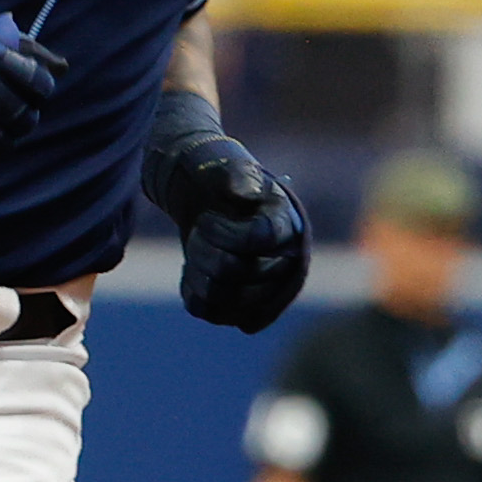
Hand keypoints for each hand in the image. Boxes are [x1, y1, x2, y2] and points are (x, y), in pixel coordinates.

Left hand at [151, 116, 308, 332]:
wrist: (213, 202)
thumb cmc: (224, 183)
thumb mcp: (229, 168)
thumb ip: (239, 174)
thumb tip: (245, 192)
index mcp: (288, 226)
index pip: (259, 239)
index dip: (224, 232)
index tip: (206, 218)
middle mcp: (287, 264)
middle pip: (238, 271)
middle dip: (205, 247)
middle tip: (199, 228)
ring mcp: (267, 292)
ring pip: (223, 298)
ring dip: (198, 269)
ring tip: (197, 248)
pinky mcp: (243, 312)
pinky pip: (210, 313)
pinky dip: (193, 290)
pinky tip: (196, 270)